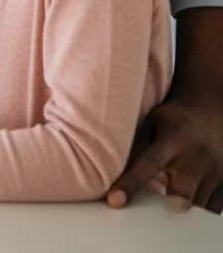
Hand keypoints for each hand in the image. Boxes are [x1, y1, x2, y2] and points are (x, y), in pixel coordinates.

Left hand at [107, 92, 222, 212]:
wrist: (211, 112)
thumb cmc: (175, 118)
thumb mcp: (152, 121)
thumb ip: (136, 143)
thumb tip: (108, 166)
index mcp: (171, 141)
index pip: (147, 165)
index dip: (130, 184)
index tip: (114, 201)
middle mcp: (195, 158)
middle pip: (180, 194)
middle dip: (164, 203)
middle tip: (152, 200)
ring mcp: (215, 172)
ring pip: (197, 205)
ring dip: (181, 204)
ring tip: (171, 190)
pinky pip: (213, 208)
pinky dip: (199, 207)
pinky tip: (189, 193)